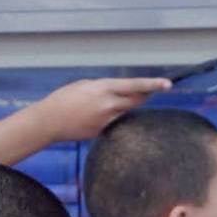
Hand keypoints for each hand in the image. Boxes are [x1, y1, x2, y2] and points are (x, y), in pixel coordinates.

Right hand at [34, 77, 171, 142]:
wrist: (48, 121)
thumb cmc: (63, 99)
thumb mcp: (85, 85)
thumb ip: (104, 87)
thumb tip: (118, 92)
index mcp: (104, 89)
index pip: (135, 86)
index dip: (153, 85)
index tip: (168, 84)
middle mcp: (108, 105)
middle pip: (136, 101)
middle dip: (143, 96)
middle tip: (147, 92)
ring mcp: (105, 120)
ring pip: (125, 112)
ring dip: (122, 107)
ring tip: (100, 105)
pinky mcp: (100, 131)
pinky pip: (112, 122)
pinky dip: (108, 118)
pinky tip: (90, 116)